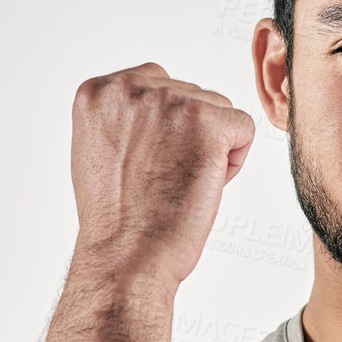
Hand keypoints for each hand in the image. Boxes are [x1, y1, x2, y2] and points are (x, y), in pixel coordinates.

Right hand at [70, 62, 255, 287]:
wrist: (126, 256)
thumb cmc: (116, 218)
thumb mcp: (98, 148)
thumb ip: (124, 115)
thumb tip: (157, 106)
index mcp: (98, 91)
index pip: (158, 85)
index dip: (163, 130)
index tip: (145, 163)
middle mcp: (131, 87)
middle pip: (190, 95)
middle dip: (187, 137)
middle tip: (160, 179)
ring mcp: (170, 102)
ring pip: (218, 111)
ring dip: (210, 148)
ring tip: (177, 183)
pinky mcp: (207, 122)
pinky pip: (243, 129)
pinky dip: (233, 162)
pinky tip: (201, 185)